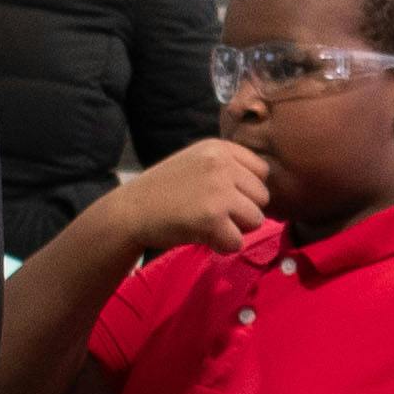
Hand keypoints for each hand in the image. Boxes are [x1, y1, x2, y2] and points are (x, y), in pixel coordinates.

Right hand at [109, 139, 275, 263]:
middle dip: (243, 211)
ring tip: (210, 226)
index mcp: (219, 148)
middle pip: (262, 197)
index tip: (225, 198)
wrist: (130, 211)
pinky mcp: (213, 217)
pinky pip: (238, 241)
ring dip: (236, 229)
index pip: (262, 171)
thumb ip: (227, 168)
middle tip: (216, 215)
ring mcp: (218, 190)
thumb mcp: (196, 162)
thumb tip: (263, 190)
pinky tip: (204, 237)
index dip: (247, 190)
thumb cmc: (163, 191)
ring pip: (256, 219)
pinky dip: (223, 246)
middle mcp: (222, 164)